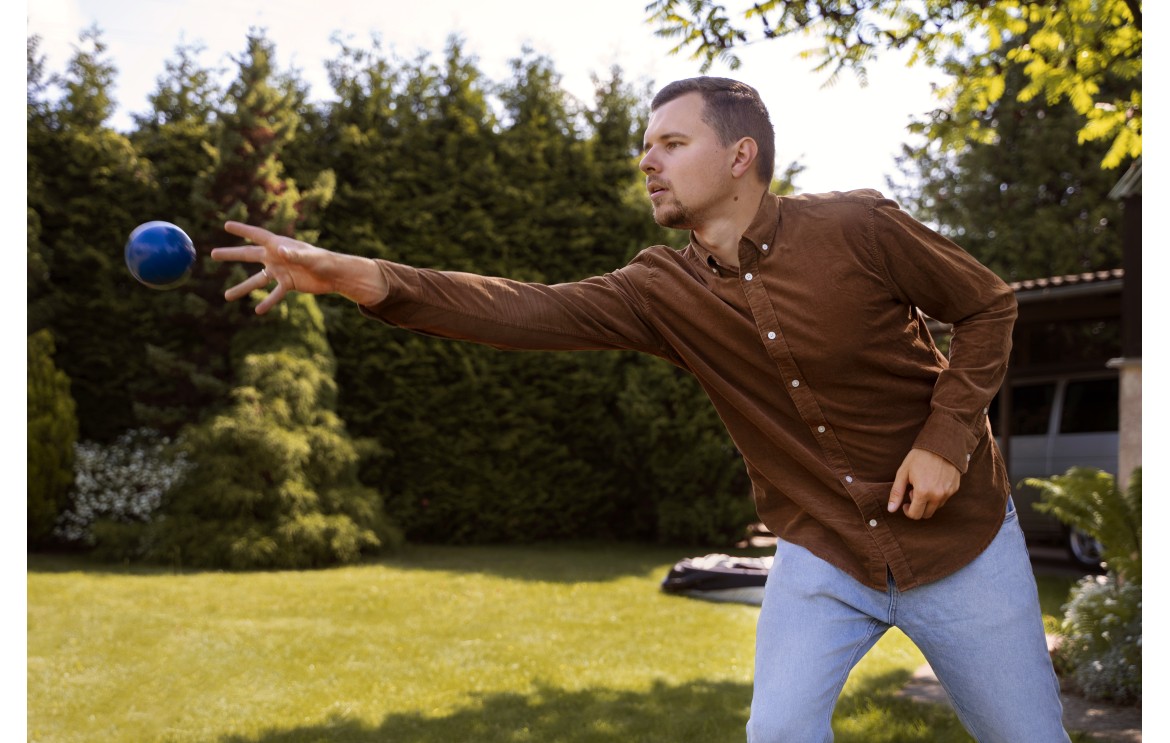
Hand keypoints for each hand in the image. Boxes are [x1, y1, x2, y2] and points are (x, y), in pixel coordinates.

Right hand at [211, 221, 387, 313]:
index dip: (242, 229)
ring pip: (256, 279)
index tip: (226, 225)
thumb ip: (294, 254)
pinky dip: (267, 302)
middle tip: (212, 254)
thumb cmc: (324, 260)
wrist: (335, 275)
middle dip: (231, 255)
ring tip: (226, 296)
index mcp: (279, 244)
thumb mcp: (309, 257)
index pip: (256, 235)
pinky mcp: (287, 284)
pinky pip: (274, 294)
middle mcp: (276, 256)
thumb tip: (280, 250)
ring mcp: (279, 271)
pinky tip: (257, 311)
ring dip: (242, 288)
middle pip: (248, 255)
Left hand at [888, 448, 960, 519]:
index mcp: (923, 492)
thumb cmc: (919, 457)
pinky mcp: (955, 488)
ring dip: (928, 502)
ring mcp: (948, 493)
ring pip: (935, 507)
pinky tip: (933, 482)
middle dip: (918, 507)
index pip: (915, 515)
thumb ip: (896, 493)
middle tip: (914, 491)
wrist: (941, 444)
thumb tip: (891, 510)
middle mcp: (937, 495)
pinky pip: (944, 499)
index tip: (905, 503)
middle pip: (926, 514)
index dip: (908, 511)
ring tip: (923, 485)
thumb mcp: (903, 473)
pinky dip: (937, 496)